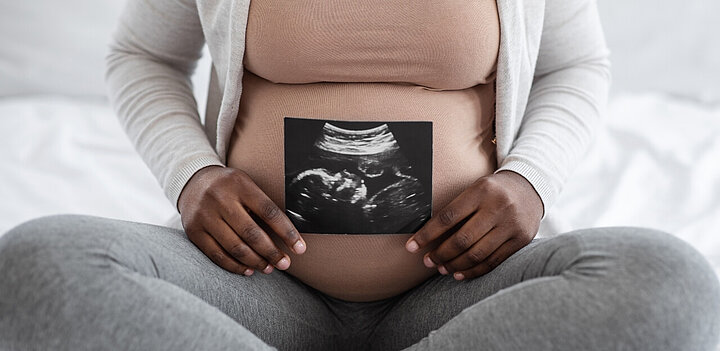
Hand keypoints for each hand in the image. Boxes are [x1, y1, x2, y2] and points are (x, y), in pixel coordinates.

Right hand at [178, 165, 305, 275]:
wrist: (192, 181)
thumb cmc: (229, 186)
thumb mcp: (246, 185)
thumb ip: (262, 205)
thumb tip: (288, 235)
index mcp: (240, 185)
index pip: (269, 212)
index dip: (287, 232)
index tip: (300, 248)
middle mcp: (221, 199)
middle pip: (251, 233)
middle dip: (271, 252)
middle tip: (284, 263)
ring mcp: (205, 216)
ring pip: (235, 247)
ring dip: (255, 261)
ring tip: (268, 268)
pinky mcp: (194, 231)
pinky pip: (217, 254)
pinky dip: (235, 266)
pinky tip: (248, 269)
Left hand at [405, 170, 542, 279]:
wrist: (530, 187)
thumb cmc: (492, 191)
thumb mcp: (475, 190)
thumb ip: (456, 209)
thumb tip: (426, 236)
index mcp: (481, 191)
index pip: (448, 217)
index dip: (427, 234)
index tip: (412, 246)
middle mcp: (497, 208)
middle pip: (462, 239)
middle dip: (440, 254)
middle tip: (427, 261)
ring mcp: (511, 225)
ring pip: (477, 254)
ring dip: (455, 265)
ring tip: (441, 269)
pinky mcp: (521, 240)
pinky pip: (493, 262)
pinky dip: (474, 271)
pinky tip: (459, 274)